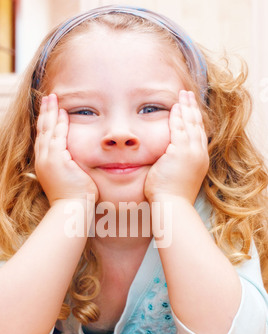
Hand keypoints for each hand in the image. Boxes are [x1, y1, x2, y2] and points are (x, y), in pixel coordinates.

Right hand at [35, 94, 98, 205]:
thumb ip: (71, 169)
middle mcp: (43, 160)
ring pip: (47, 130)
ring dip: (50, 113)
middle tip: (47, 98)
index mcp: (45, 164)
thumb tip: (77, 166)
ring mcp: (48, 159)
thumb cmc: (73, 199)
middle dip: (45, 113)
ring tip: (52, 99)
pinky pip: (57, 136)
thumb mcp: (70, 180)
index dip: (46, 123)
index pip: (44, 139)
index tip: (49, 111)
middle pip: (42, 131)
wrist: (70, 209)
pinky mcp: (55, 159)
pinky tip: (62, 112)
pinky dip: (59, 124)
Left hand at [144, 90, 208, 204]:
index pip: (198, 134)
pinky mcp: (181, 151)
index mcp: (199, 159)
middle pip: (197, 125)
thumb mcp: (177, 176)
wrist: (172, 205)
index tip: (190, 109)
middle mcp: (198, 154)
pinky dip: (177, 116)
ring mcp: (191, 152)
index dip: (195, 119)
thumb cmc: (170, 196)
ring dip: (186, 107)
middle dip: (192, 108)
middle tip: (188, 95)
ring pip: (190, 124)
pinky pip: (179, 128)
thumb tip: (166, 161)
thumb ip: (174, 164)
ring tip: (183, 95)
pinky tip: (175, 106)